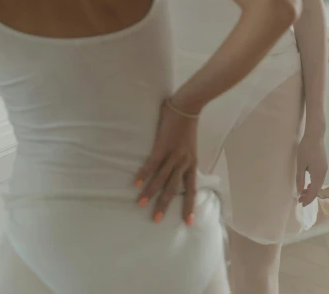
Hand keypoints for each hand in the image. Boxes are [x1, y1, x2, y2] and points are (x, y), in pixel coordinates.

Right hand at [134, 99, 198, 224]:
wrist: (187, 106)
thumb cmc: (187, 123)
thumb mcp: (190, 145)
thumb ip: (184, 157)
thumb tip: (177, 165)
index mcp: (192, 162)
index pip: (192, 188)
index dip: (189, 205)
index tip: (187, 222)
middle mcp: (184, 162)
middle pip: (174, 188)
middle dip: (165, 204)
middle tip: (156, 219)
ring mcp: (173, 154)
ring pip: (161, 178)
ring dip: (150, 192)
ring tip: (141, 204)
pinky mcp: (162, 146)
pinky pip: (152, 164)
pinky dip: (143, 173)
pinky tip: (136, 183)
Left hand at [297, 133, 327, 206]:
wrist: (315, 135)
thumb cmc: (306, 148)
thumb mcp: (300, 164)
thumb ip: (300, 178)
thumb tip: (300, 191)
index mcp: (318, 174)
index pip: (314, 192)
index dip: (308, 199)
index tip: (301, 204)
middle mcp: (323, 173)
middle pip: (317, 189)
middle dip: (309, 196)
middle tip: (299, 199)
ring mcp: (325, 168)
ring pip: (318, 184)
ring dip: (311, 189)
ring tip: (302, 192)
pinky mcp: (324, 164)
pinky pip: (319, 178)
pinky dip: (313, 183)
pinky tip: (308, 182)